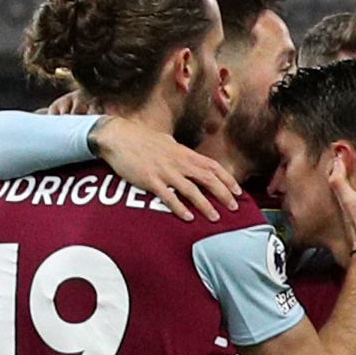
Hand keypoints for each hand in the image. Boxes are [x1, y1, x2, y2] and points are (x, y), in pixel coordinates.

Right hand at [89, 116, 246, 219]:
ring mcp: (164, 171)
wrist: (117, 137)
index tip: (238, 191)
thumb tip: (185, 157)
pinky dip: (179, 208)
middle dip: (223, 194)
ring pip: (191, 190)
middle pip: (208, 179)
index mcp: (183, 152)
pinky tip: (188, 217)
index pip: (212, 166)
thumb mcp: (165, 141)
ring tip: (215, 217)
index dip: (227, 179)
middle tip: (234, 207)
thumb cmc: (139, 138)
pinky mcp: (150, 180)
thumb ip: (177, 151)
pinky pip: (168, 197)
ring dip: (205, 205)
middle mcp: (178, 162)